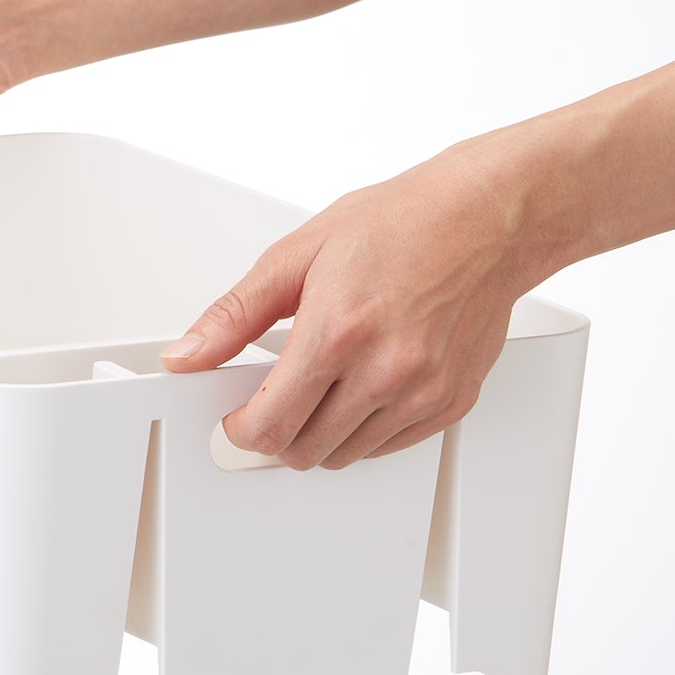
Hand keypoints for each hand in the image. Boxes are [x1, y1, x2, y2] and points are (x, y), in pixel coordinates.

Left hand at [158, 146, 534, 467]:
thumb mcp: (297, 255)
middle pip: (305, 450)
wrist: (486, 219)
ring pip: (346, 455)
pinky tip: (363, 386)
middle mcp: (384, 370)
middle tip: (275, 398)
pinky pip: (390, 446)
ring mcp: (423, 391)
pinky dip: (366, 429)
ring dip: (322, 433)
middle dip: (278, 432)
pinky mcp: (452, 402)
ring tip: (323, 382)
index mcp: (337, 332)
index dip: (240, 429)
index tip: (237, 418)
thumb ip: (234, 316)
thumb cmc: (401, 223)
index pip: (269, 426)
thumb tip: (188, 354)